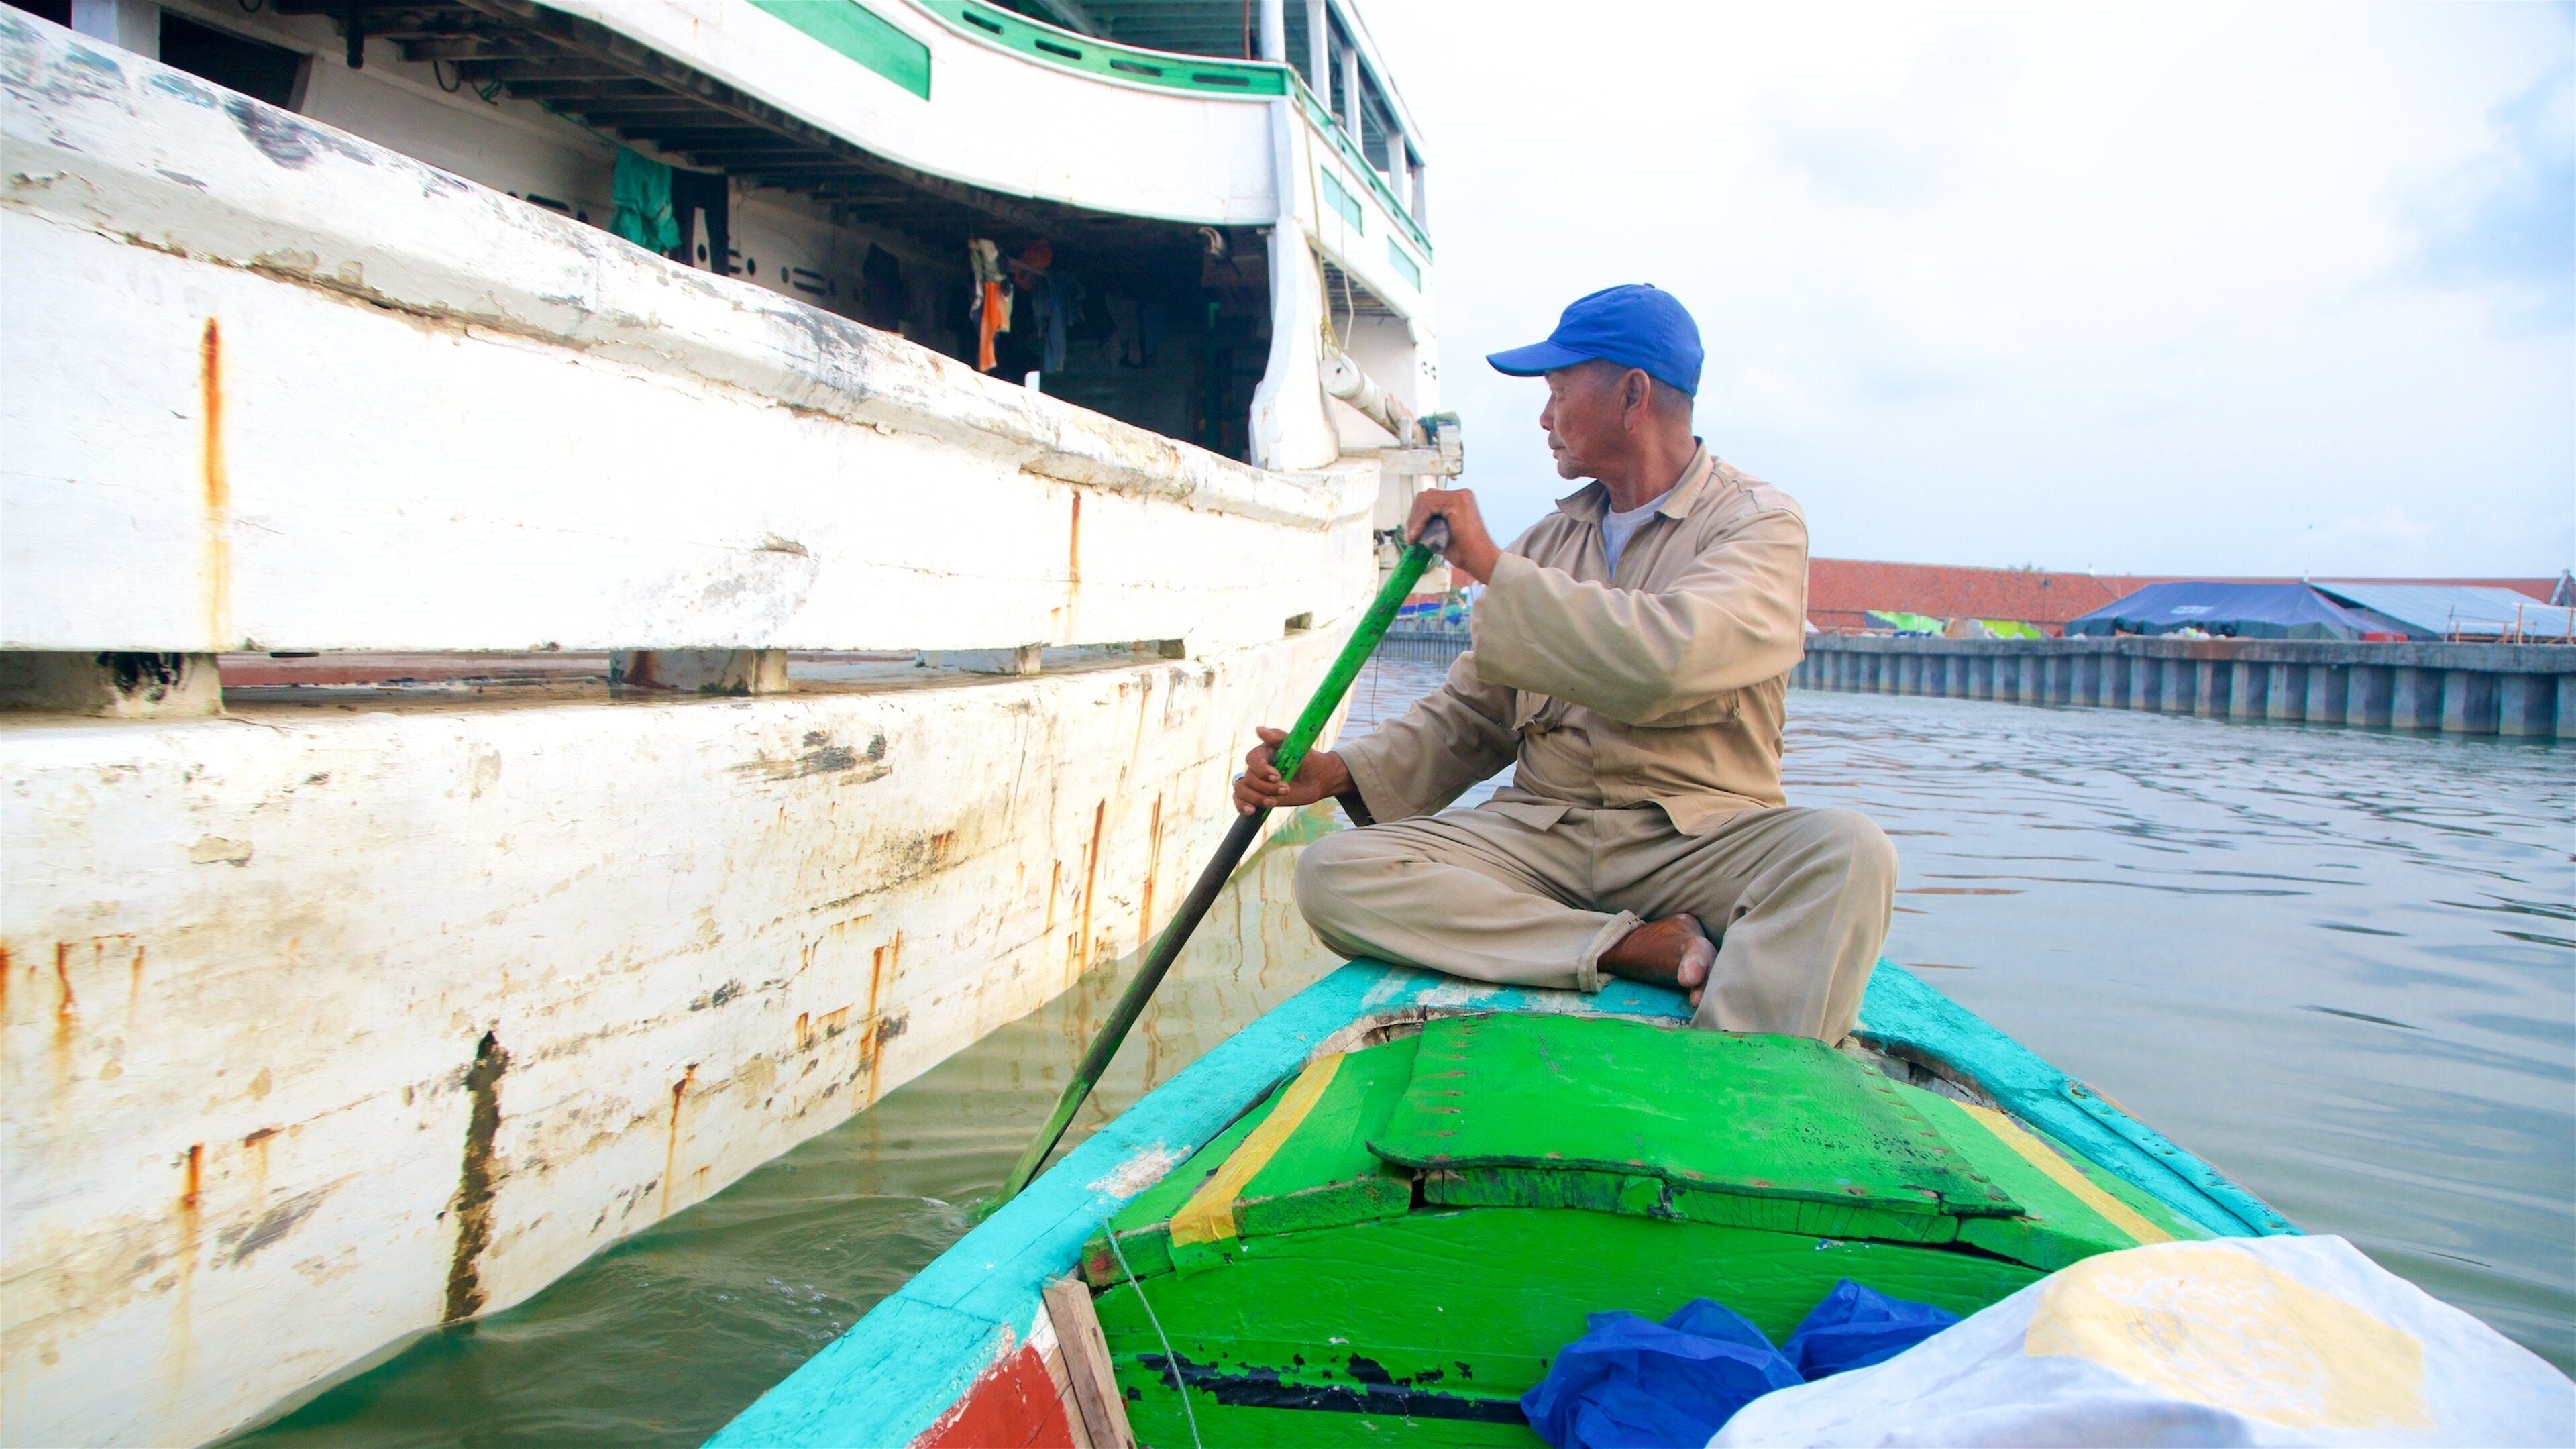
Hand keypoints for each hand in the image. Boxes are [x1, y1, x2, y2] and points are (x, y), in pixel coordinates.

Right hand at [1233, 727, 1352, 814]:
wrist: (1318, 779)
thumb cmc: (1309, 760)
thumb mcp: (1297, 746)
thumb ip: (1278, 737)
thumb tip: (1259, 729)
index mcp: (1264, 752)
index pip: (1252, 759)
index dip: (1262, 770)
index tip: (1278, 776)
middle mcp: (1257, 767)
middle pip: (1249, 778)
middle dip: (1266, 787)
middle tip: (1287, 789)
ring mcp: (1256, 783)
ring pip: (1241, 790)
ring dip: (1257, 798)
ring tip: (1273, 802)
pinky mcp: (1258, 796)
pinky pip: (1240, 800)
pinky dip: (1242, 806)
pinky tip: (1251, 811)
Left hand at [1406, 487, 1500, 583]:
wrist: (1480, 560)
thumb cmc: (1465, 552)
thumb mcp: (1443, 535)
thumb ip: (1432, 526)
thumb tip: (1414, 528)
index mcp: (1460, 500)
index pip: (1431, 500)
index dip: (1417, 516)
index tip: (1412, 534)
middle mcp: (1461, 494)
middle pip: (1426, 496)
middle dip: (1414, 516)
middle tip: (1410, 536)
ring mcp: (1460, 496)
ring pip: (1425, 500)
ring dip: (1415, 520)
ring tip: (1413, 538)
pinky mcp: (1456, 502)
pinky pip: (1429, 506)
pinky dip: (1419, 521)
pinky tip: (1417, 535)